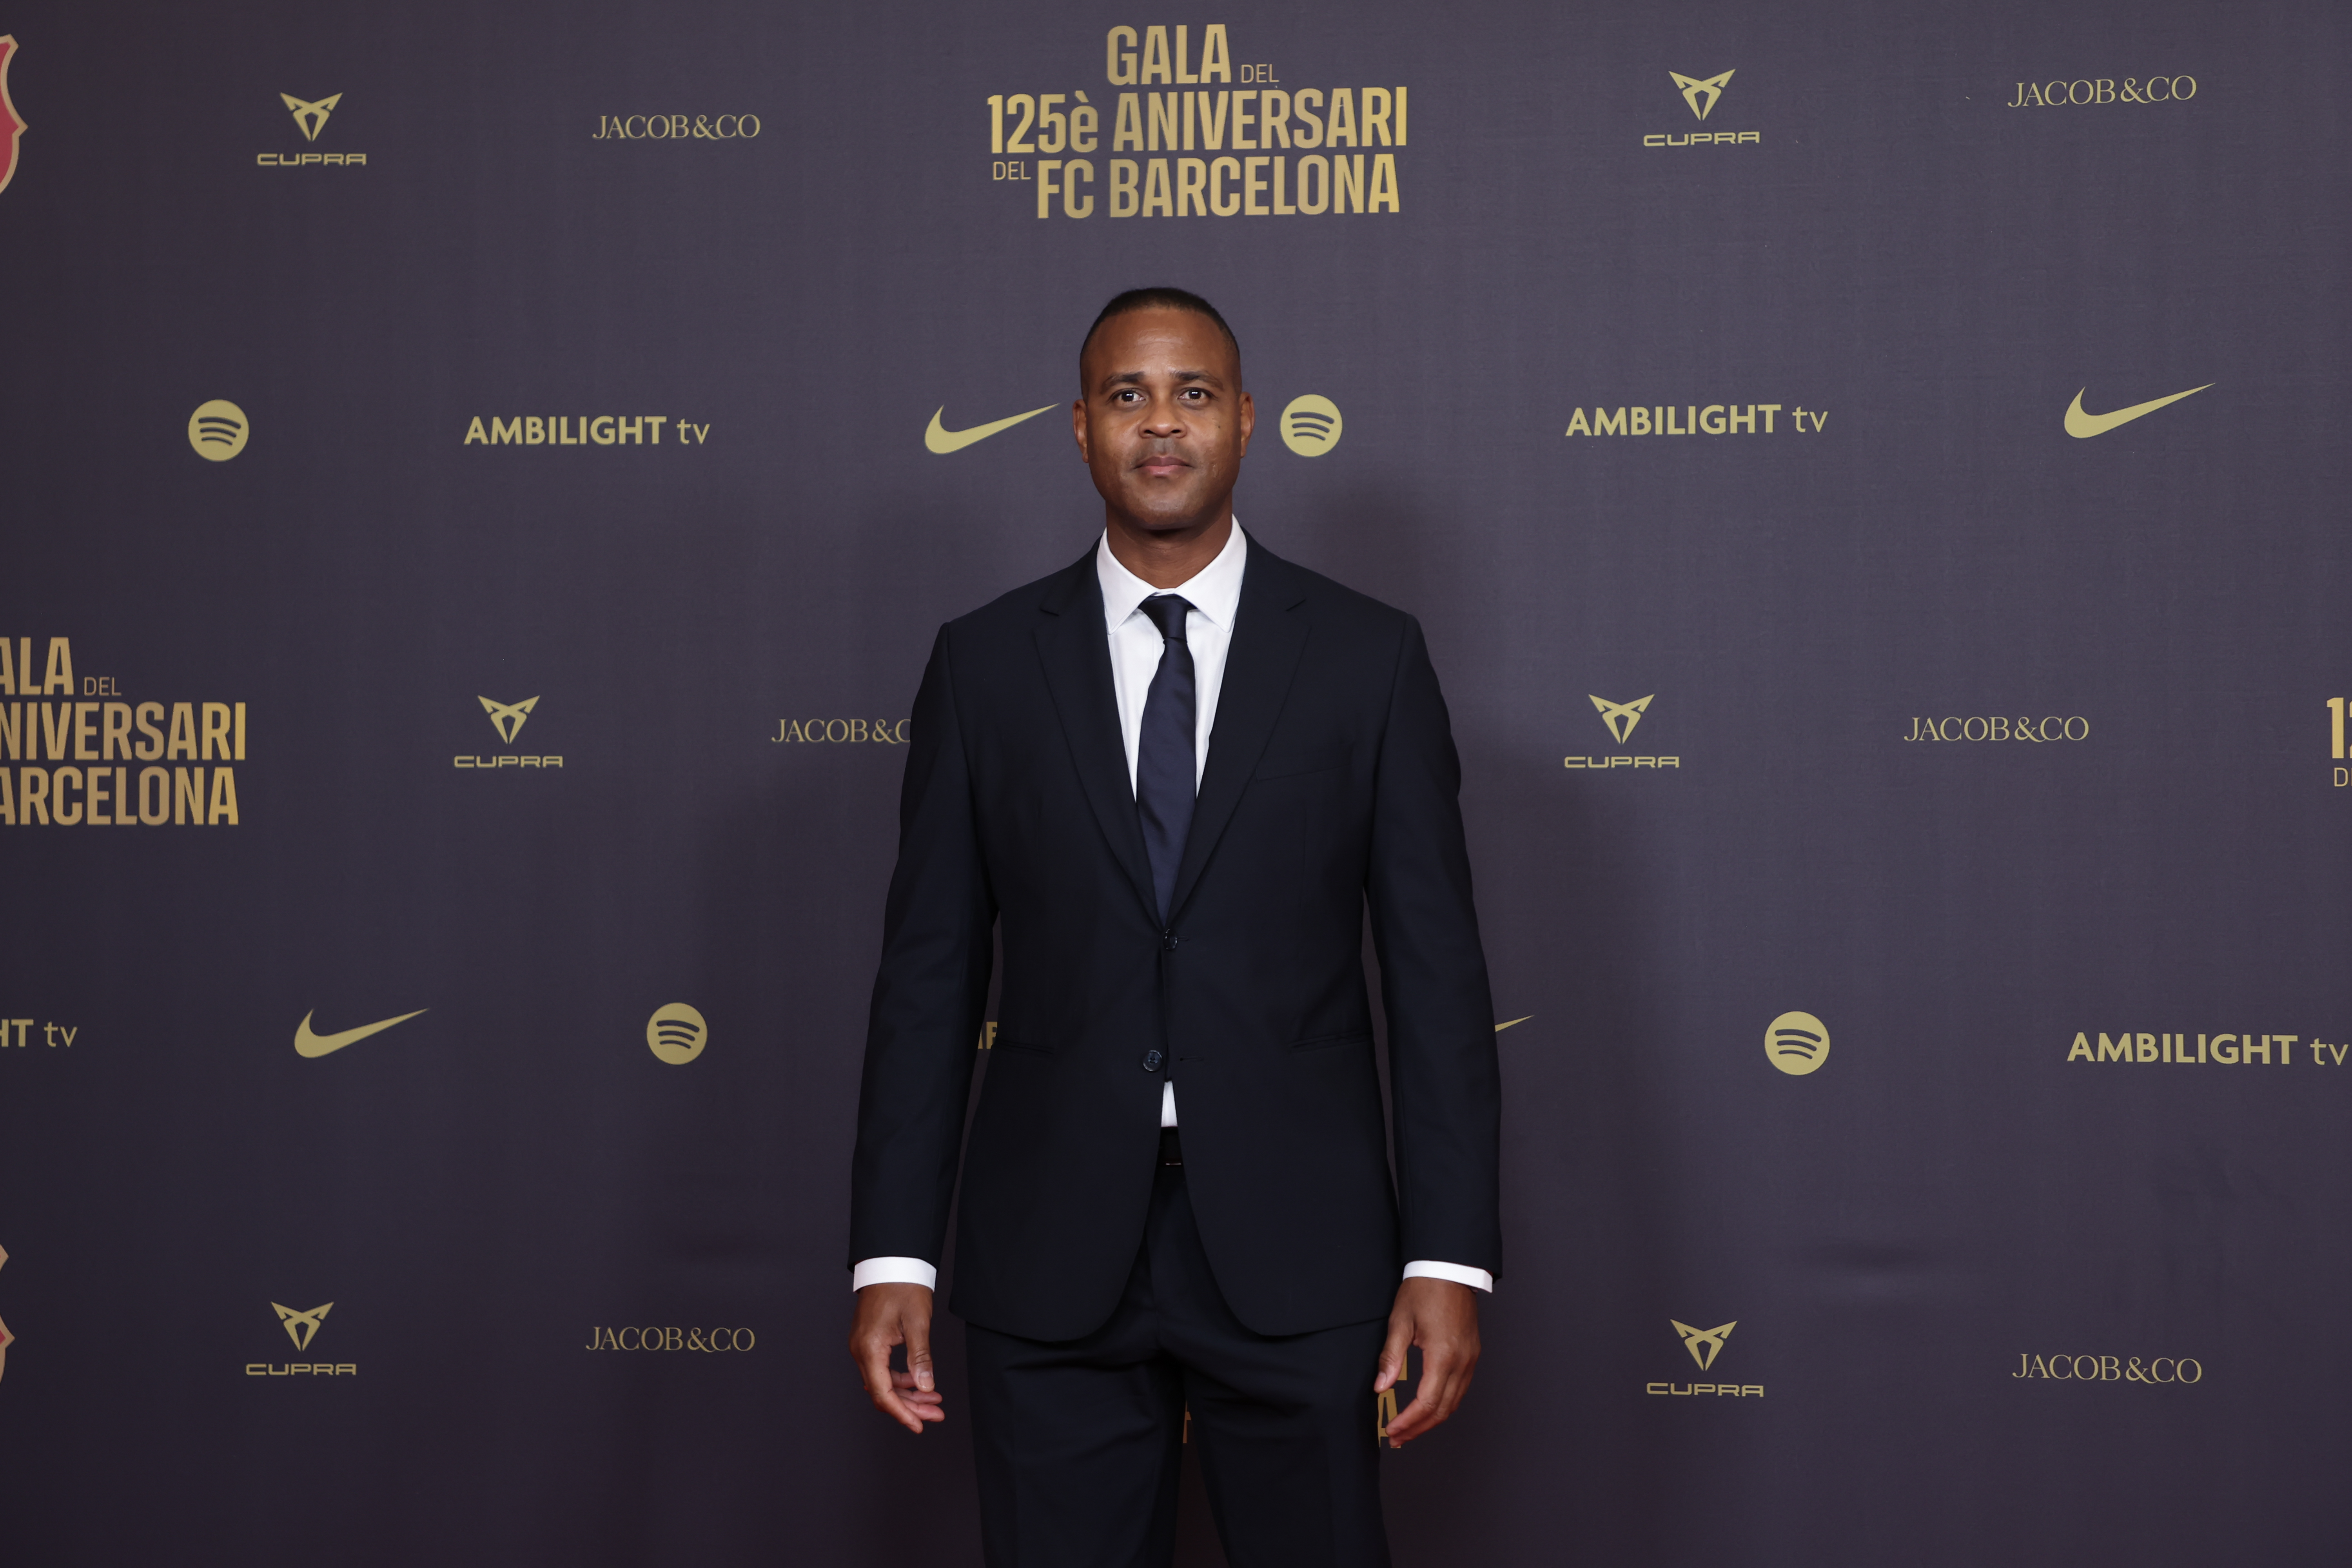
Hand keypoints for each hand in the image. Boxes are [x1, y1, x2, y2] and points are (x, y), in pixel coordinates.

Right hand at [848, 1282, 944, 1432]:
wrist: (891, 1263)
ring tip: (933, 1399)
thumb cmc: (902, 1286)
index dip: (902, 1413)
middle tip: (935, 1413)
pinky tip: (918, 1382)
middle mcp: (860, 1350)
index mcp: (869, 1348)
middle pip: (882, 1392)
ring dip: (907, 1395)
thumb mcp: (917, 1322)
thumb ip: (920, 1357)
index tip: (919, 1425)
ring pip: (882, 1383)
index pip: (882, 1393)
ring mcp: (862, 1346)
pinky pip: (882, 1370)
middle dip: (910, 1407)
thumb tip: (926, 1386)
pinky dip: (900, 1380)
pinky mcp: (868, 1342)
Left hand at [1374, 1277, 1480, 1447]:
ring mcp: (1471, 1359)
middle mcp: (1462, 1361)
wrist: (1449, 1268)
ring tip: (1410, 1429)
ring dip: (1432, 1420)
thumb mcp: (1400, 1321)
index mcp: (1443, 1355)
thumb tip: (1379, 1388)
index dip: (1409, 1421)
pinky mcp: (1472, 1354)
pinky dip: (1444, 1404)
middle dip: (1419, 1428)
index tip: (1391, 1430)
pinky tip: (1428, 1408)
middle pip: (1443, 1409)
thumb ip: (1390, 1358)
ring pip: (1454, 1402)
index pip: (1427, 1402)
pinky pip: (1460, 1389)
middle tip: (1397, 1438)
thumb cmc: (1424, 1290)